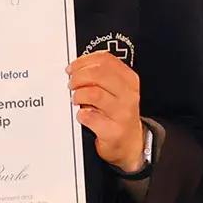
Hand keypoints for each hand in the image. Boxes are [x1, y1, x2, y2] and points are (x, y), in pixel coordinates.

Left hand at [68, 53, 145, 172]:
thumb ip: (101, 75)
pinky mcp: (113, 131)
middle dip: (78, 76)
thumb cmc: (118, 113)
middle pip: (98, 73)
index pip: (105, 60)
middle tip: (71, 84)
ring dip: (78, 95)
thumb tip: (76, 68)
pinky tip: (82, 115)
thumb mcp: (117, 90)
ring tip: (75, 100)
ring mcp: (122, 113)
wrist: (130, 143)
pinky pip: (90, 117)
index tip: (73, 67)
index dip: (84, 61)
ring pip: (93, 94)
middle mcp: (128, 94)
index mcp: (129, 79)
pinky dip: (81, 115)